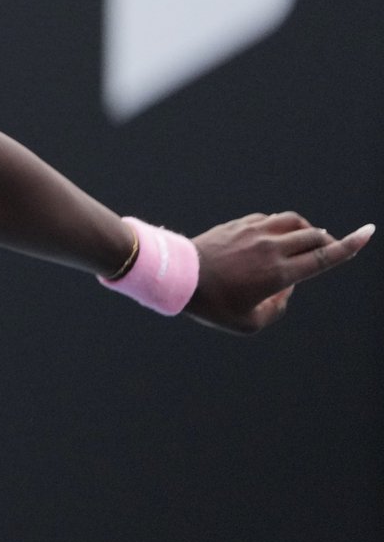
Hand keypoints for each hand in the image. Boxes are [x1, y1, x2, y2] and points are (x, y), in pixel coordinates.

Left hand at [185, 212, 372, 333]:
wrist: (176, 276)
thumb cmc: (212, 305)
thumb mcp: (249, 323)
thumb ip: (276, 309)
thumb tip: (286, 289)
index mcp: (279, 273)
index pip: (324, 257)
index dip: (351, 245)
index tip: (369, 232)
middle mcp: (271, 248)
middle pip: (314, 236)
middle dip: (329, 241)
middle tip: (328, 248)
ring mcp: (254, 232)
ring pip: (294, 220)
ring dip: (307, 229)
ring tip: (305, 241)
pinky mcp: (239, 224)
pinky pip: (270, 218)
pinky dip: (281, 225)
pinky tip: (275, 237)